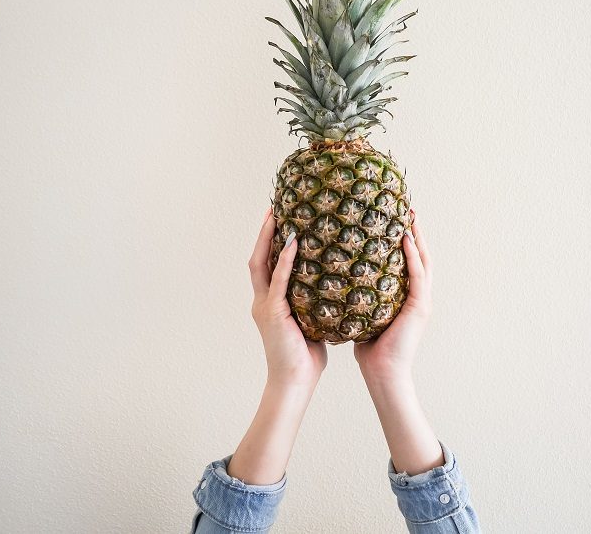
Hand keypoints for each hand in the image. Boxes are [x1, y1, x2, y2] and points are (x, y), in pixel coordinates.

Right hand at [248, 209, 326, 387]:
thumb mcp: (311, 322)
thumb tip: (334, 287)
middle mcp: (262, 301)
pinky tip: (293, 242)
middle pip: (257, 258)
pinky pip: (278, 280)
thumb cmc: (305, 358)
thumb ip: (314, 303)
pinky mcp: (272, 313)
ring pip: (260, 264)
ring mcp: (265, 306)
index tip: (278, 218)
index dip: (269, 242)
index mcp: (270, 303)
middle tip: (274, 207)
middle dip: (263, 232)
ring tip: (278, 216)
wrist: (295, 383)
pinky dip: (284, 260)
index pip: (266, 265)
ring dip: (268, 238)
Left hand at [354, 209, 432, 384]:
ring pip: (423, 261)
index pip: (408, 263)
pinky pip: (418, 275)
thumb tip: (337, 281)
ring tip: (410, 215)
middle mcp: (419, 296)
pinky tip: (404, 239)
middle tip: (408, 208)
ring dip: (417, 237)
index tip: (397, 219)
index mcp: (407, 298)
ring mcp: (422, 301)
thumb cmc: (371, 350)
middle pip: (420, 256)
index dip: (405, 241)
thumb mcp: (364, 315)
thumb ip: (359, 298)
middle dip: (415, 232)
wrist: (382, 375)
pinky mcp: (419, 307)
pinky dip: (412, 256)